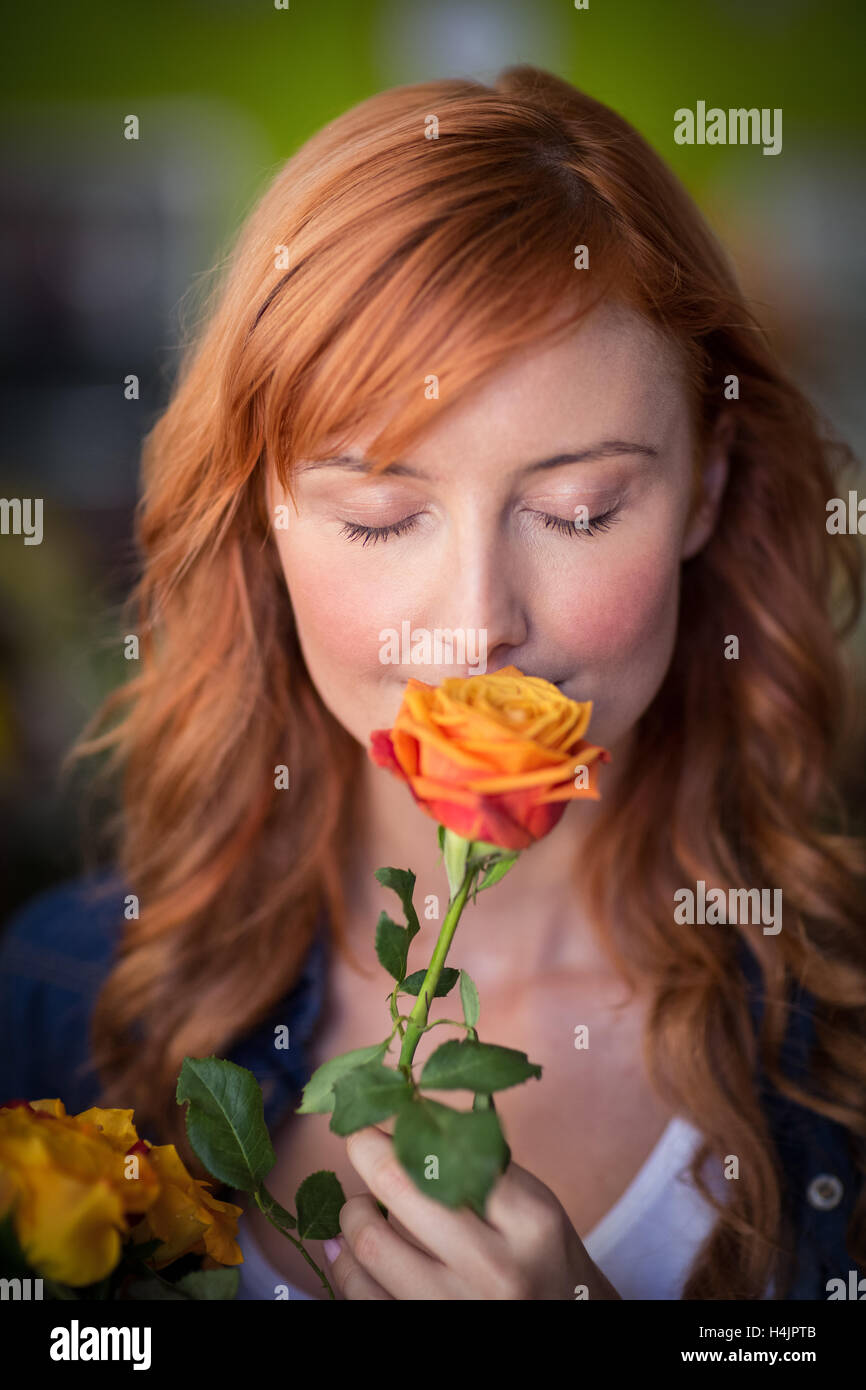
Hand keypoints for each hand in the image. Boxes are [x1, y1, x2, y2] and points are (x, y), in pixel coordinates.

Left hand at [323, 1124, 621, 1299]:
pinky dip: (345, 1267)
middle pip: (399, 1185)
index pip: (448, 1148)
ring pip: (370, 1247)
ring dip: (352, 1218)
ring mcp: (460, 1311)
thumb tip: (406, 1113)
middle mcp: (496, 1269)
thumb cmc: (541, 1256)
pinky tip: (349, 1253)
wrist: (569, 1321)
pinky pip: (361, 1297)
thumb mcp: (533, 1203)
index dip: (401, 1120)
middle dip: (365, 1151)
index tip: (384, 1107)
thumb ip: (480, 1162)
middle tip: (360, 1142)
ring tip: (361, 1210)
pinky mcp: (426, 1336)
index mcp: (529, 1219)